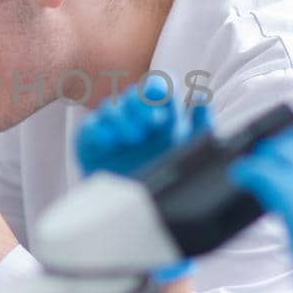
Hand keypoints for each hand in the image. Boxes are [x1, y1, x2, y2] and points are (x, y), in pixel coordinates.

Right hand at [76, 75, 211, 177]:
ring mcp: (110, 125)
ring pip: (113, 109)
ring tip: (134, 139)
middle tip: (152, 121)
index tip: (159, 94)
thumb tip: (203, 99)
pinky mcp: (89, 138)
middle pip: (134, 96)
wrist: (134, 205)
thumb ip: (202, 126)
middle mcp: (134, 115)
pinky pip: (93, 128)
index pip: (158, 87)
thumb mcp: (188, 150)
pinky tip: (111, 142)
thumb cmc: (162, 171)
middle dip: (142, 105)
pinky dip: (102, 133)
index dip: (158, 87)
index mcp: (159, 112)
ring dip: (125, 121)